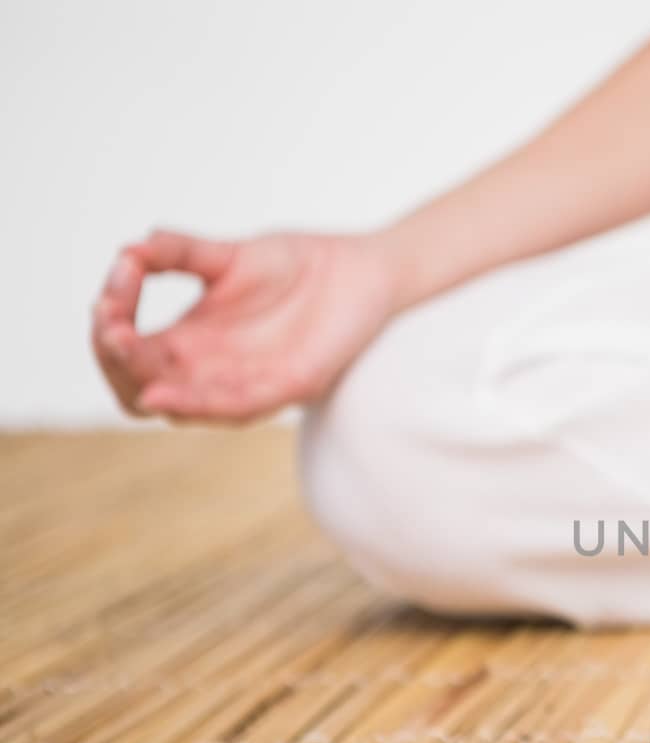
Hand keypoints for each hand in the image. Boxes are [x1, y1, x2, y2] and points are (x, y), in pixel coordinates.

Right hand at [90, 230, 395, 422]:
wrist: (363, 268)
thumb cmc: (297, 265)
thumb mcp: (227, 254)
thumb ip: (180, 253)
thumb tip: (128, 249)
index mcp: (191, 340)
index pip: (129, 353)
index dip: (108, 326)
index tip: (113, 288)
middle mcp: (212, 369)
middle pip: (140, 387)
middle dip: (115, 358)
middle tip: (110, 323)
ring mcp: (248, 383)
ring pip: (182, 406)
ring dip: (146, 382)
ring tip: (123, 350)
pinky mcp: (290, 387)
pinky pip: (236, 408)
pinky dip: (197, 404)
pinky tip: (164, 392)